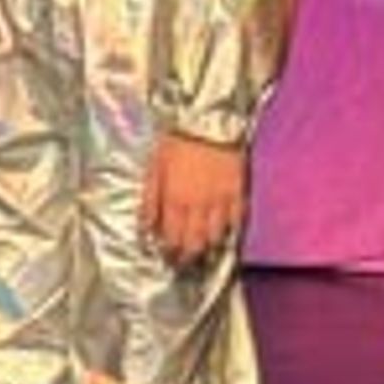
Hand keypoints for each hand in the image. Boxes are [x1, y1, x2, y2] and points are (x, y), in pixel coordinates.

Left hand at [140, 133, 246, 268]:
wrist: (209, 121)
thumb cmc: (177, 141)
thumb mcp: (154, 168)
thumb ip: (149, 202)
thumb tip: (145, 229)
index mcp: (175, 201)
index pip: (172, 238)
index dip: (169, 252)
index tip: (167, 257)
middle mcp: (198, 206)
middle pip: (195, 243)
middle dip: (188, 257)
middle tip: (184, 262)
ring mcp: (221, 201)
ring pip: (216, 236)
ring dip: (208, 247)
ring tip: (203, 251)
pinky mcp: (238, 191)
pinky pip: (236, 219)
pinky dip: (230, 229)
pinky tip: (224, 232)